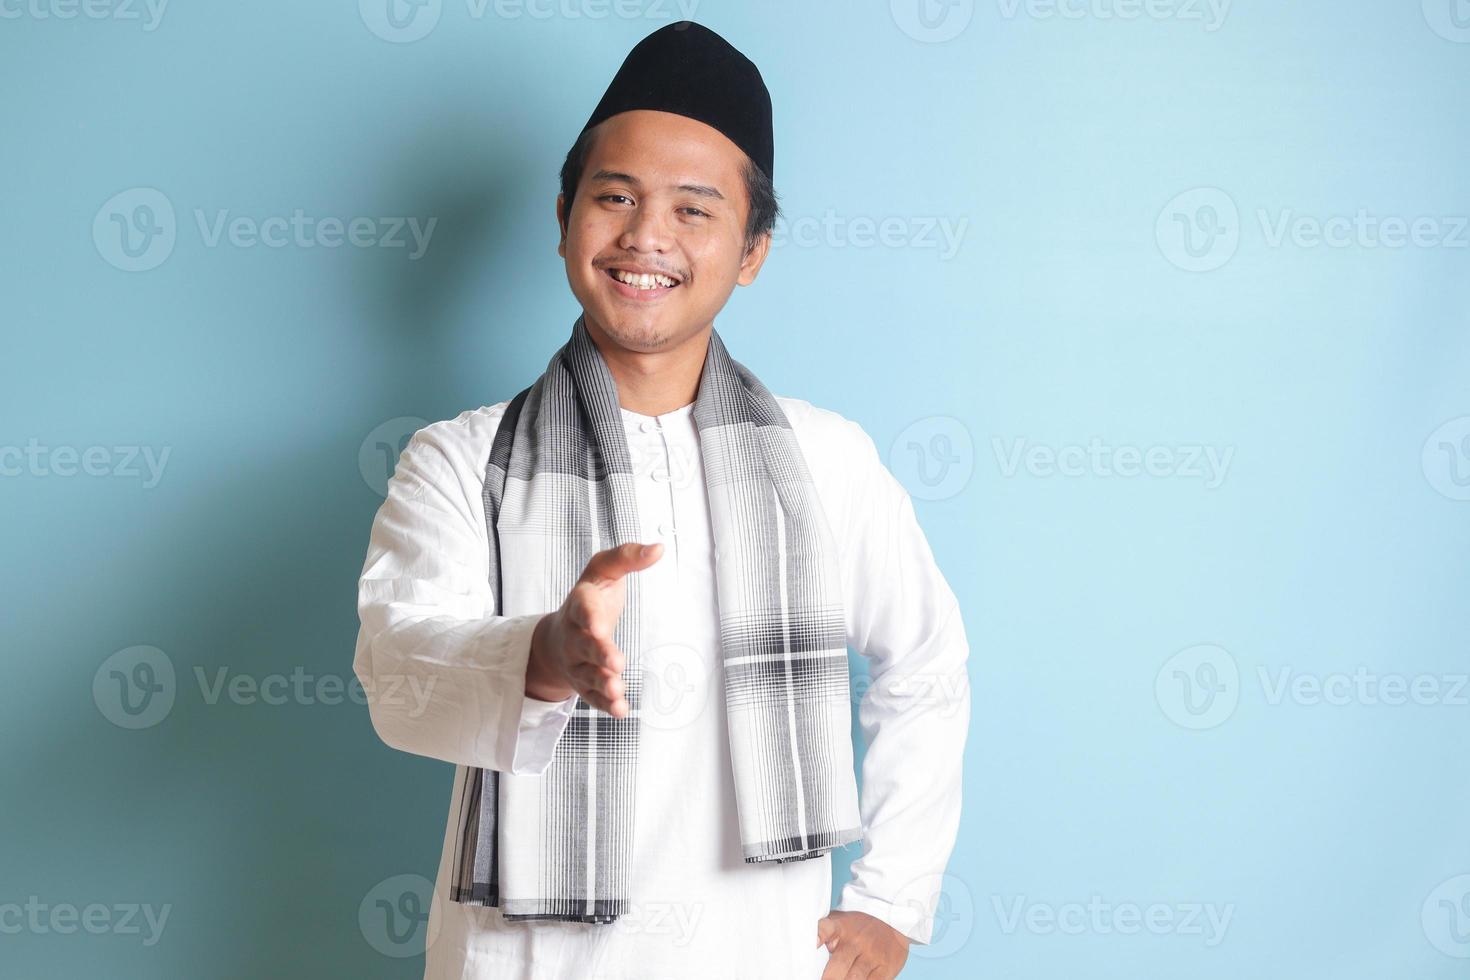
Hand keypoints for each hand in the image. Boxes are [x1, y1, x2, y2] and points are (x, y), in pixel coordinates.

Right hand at [524, 541, 664, 716]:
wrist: (559, 635)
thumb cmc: (590, 599)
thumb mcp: (603, 571)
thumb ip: (627, 557)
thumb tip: (659, 548)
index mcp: (580, 604)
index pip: (582, 609)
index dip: (590, 617)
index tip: (600, 626)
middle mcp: (575, 635)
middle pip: (585, 646)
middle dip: (599, 654)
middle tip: (616, 662)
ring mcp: (578, 662)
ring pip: (588, 675)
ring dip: (603, 683)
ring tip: (617, 688)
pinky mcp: (584, 685)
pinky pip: (593, 698)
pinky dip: (605, 704)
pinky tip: (621, 709)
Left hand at [816, 910, 909, 979]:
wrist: (891, 921)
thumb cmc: (858, 926)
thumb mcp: (840, 921)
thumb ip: (824, 933)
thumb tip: (811, 947)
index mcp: (841, 927)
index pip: (826, 928)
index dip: (818, 936)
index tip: (814, 943)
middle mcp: (857, 940)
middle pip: (839, 964)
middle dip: (829, 977)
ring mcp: (873, 955)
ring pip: (854, 978)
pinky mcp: (886, 967)